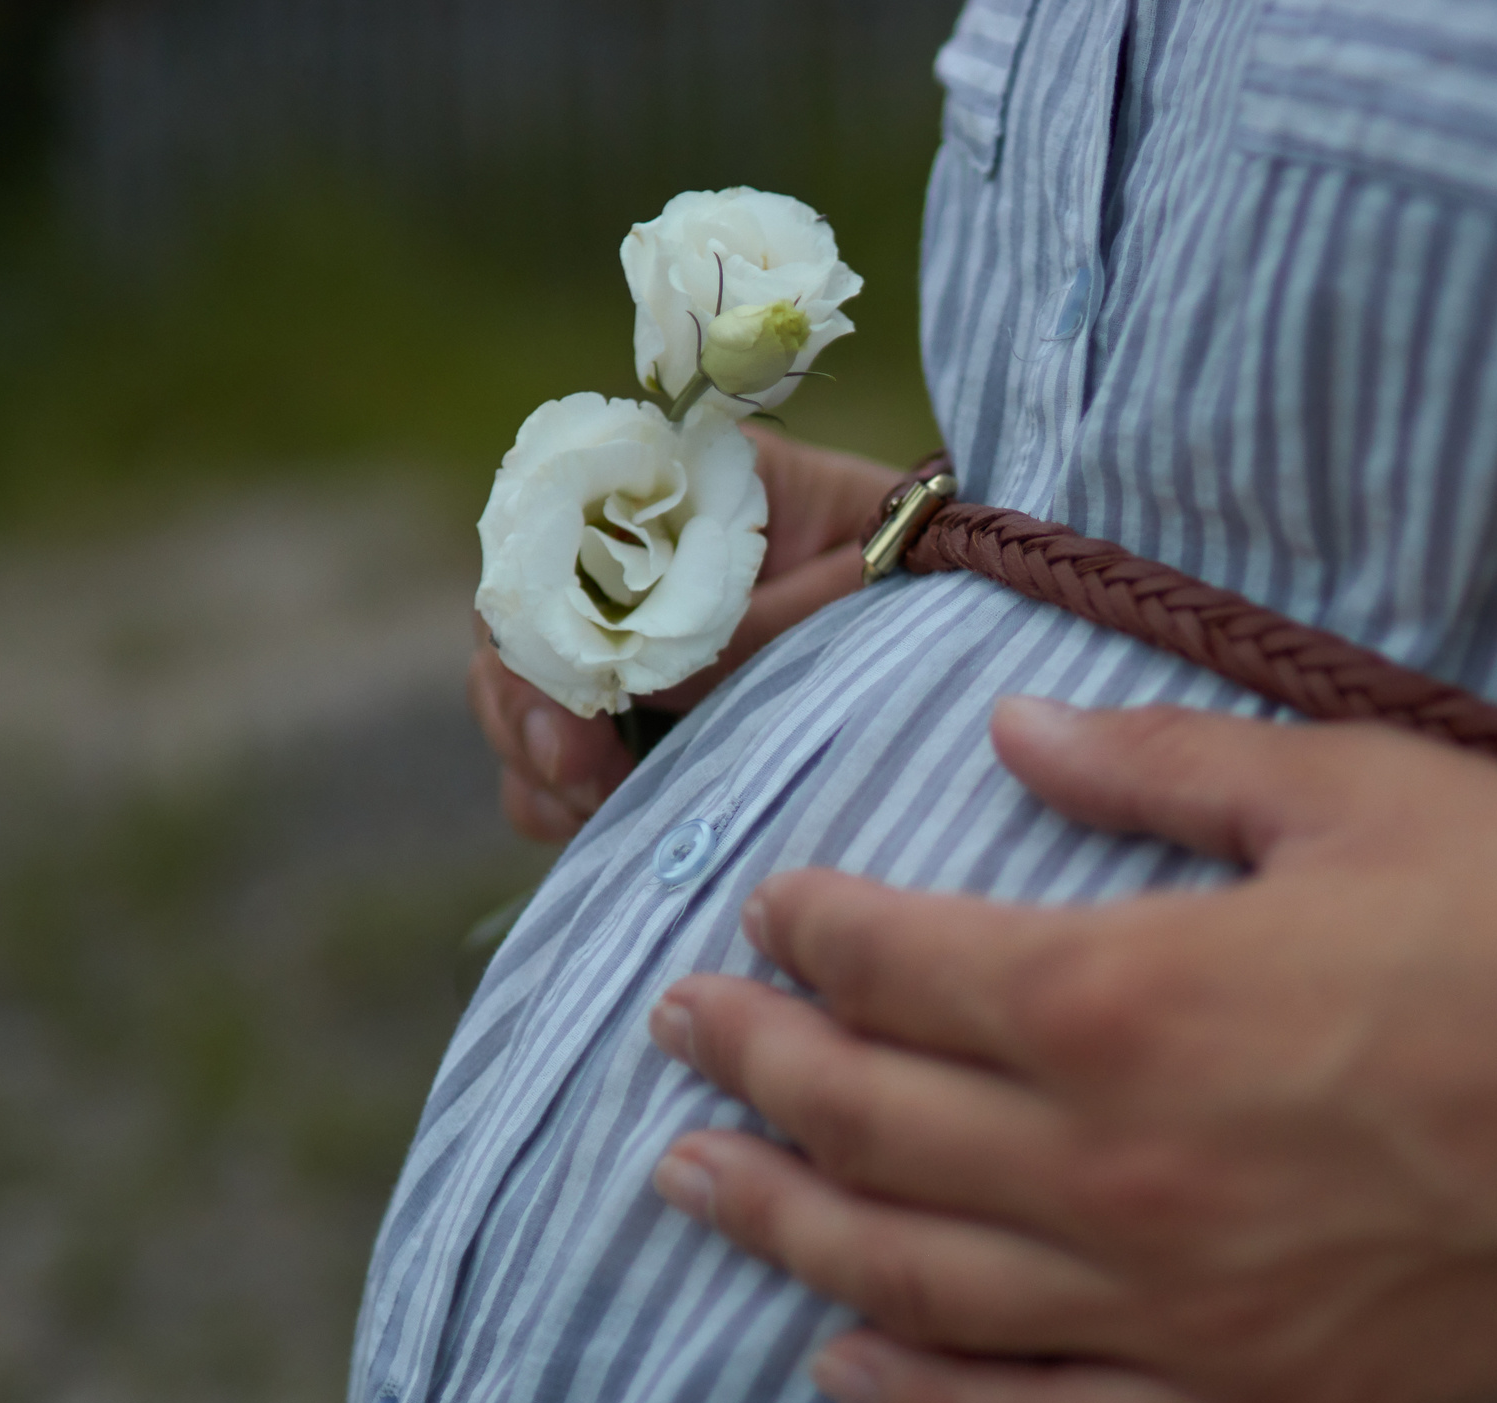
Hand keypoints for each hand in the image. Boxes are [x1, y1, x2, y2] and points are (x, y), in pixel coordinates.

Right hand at [469, 428, 901, 840]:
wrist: (979, 601)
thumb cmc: (925, 571)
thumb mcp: (849, 592)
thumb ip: (742, 628)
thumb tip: (631, 679)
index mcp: (679, 484)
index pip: (550, 524)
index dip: (532, 604)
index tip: (564, 684)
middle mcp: (631, 554)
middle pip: (517, 620)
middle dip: (525, 702)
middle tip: (573, 771)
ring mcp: (627, 638)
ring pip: (528, 697)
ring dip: (537, 756)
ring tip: (588, 804)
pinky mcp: (642, 712)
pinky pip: (564, 759)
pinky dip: (561, 796)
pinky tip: (595, 823)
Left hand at [646, 699, 1496, 1402]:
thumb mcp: (1348, 784)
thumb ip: (1150, 764)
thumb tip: (1011, 732)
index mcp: (1125, 993)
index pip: (895, 963)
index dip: (810, 926)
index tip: (773, 903)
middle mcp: (1115, 1169)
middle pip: (866, 1124)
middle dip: (750, 1066)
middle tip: (678, 1030)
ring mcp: (1179, 1309)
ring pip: (912, 1283)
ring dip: (781, 1228)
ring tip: (689, 1186)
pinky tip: (843, 1365)